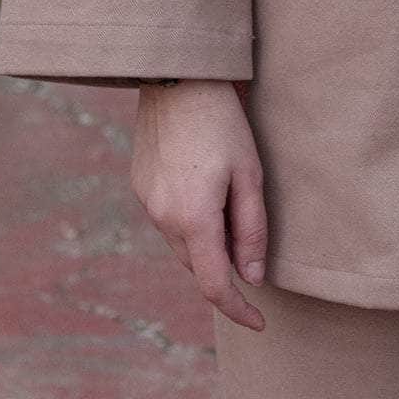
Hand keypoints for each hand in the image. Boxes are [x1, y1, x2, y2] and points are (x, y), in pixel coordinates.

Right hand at [130, 79, 268, 331]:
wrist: (177, 76)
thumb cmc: (222, 121)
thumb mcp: (250, 173)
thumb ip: (251, 228)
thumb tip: (253, 276)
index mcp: (193, 219)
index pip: (215, 285)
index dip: (238, 310)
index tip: (259, 322)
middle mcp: (162, 218)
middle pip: (198, 265)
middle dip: (225, 267)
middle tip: (251, 238)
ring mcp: (146, 202)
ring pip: (181, 244)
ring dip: (206, 242)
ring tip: (229, 202)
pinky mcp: (140, 184)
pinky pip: (167, 219)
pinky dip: (188, 220)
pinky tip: (204, 186)